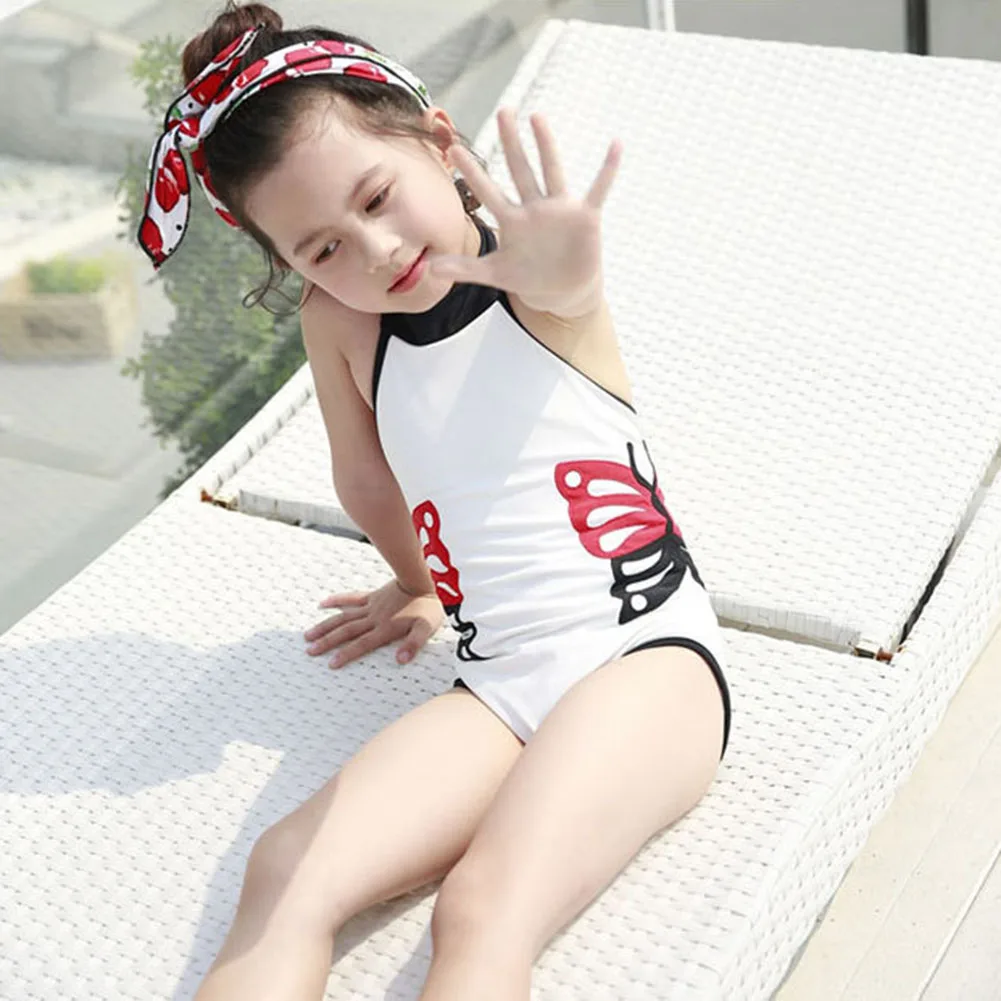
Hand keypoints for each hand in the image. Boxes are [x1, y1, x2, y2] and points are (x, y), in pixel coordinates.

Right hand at [304, 579, 444, 669]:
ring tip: (308, 634)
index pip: (361, 644)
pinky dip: (336, 601)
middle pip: (346, 631)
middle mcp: (373, 619)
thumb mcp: (425, 629)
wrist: (423, 582)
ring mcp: (370, 607)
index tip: (331, 663)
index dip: (346, 654)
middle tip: (310, 650)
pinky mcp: (371, 597)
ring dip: (325, 626)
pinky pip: (350, 598)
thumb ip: (413, 644)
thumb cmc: (426, 608)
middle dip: (327, 642)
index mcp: (385, 629)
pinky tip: (323, 604)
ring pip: (343, 617)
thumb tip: (401, 660)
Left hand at [429, 107, 622, 316]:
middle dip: (511, 142)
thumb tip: (430, 269)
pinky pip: (598, 189)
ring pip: (552, 171)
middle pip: (519, 169)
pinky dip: (608, 169)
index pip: (488, 192)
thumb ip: (464, 269)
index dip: (473, 173)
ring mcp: (559, 209)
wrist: (561, 290)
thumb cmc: (528, 276)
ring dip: (546, 146)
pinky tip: (616, 145)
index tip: (454, 149)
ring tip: (537, 117)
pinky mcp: (584, 216)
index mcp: (512, 219)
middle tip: (503, 110)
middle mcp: (534, 207)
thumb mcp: (494, 275)